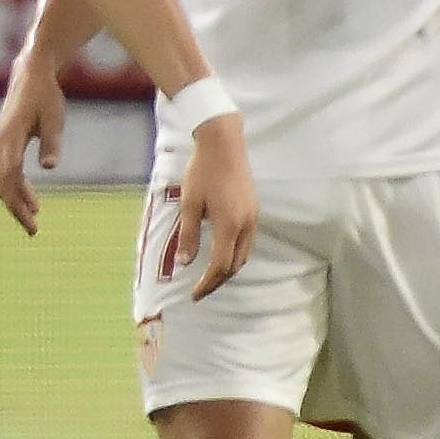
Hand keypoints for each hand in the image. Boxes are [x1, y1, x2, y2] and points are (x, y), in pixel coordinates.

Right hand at [0, 63, 69, 235]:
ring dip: (16, 200)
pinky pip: (6, 172)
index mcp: (9, 139)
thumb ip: (51, 142)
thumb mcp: (54, 118)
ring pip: (3, 181)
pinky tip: (30, 198)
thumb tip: (48, 167)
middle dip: (16, 209)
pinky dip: (17, 187)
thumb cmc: (45, 95)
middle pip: (2, 185)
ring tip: (33, 219)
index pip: (9, 178)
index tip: (33, 220)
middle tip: (34, 230)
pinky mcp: (3, 143)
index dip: (19, 202)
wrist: (30, 74)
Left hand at [159, 115, 255, 299]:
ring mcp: (253, 217)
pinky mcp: (254, 209)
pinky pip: (247, 241)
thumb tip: (185, 263)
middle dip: (218, 280)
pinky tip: (222, 252)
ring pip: (244, 254)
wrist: (224, 143)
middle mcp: (246, 225)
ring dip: (229, 268)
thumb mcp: (189, 204)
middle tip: (200, 290)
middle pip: (235, 265)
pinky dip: (235, 254)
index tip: (194, 295)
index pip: (220, 266)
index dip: (207, 284)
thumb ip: (188, 235)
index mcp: (229, 225)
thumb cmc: (203, 171)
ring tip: (210, 276)